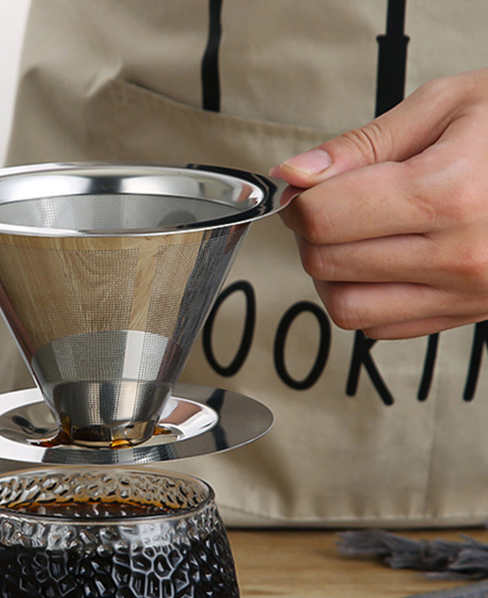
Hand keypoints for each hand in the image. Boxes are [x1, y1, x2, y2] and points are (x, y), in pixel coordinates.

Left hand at [271, 68, 487, 338]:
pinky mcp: (465, 314)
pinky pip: (379, 327)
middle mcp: (458, 254)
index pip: (324, 218)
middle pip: (325, 264)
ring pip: (346, 307)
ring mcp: (465, 292)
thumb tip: (295, 176)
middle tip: (331, 205)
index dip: (301, 200)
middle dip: (311, 234)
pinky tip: (384, 263)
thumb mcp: (447, 106)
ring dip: (331, 275)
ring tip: (355, 237)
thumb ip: (362, 145)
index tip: (307, 188)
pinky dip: (364, 298)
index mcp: (449, 191)